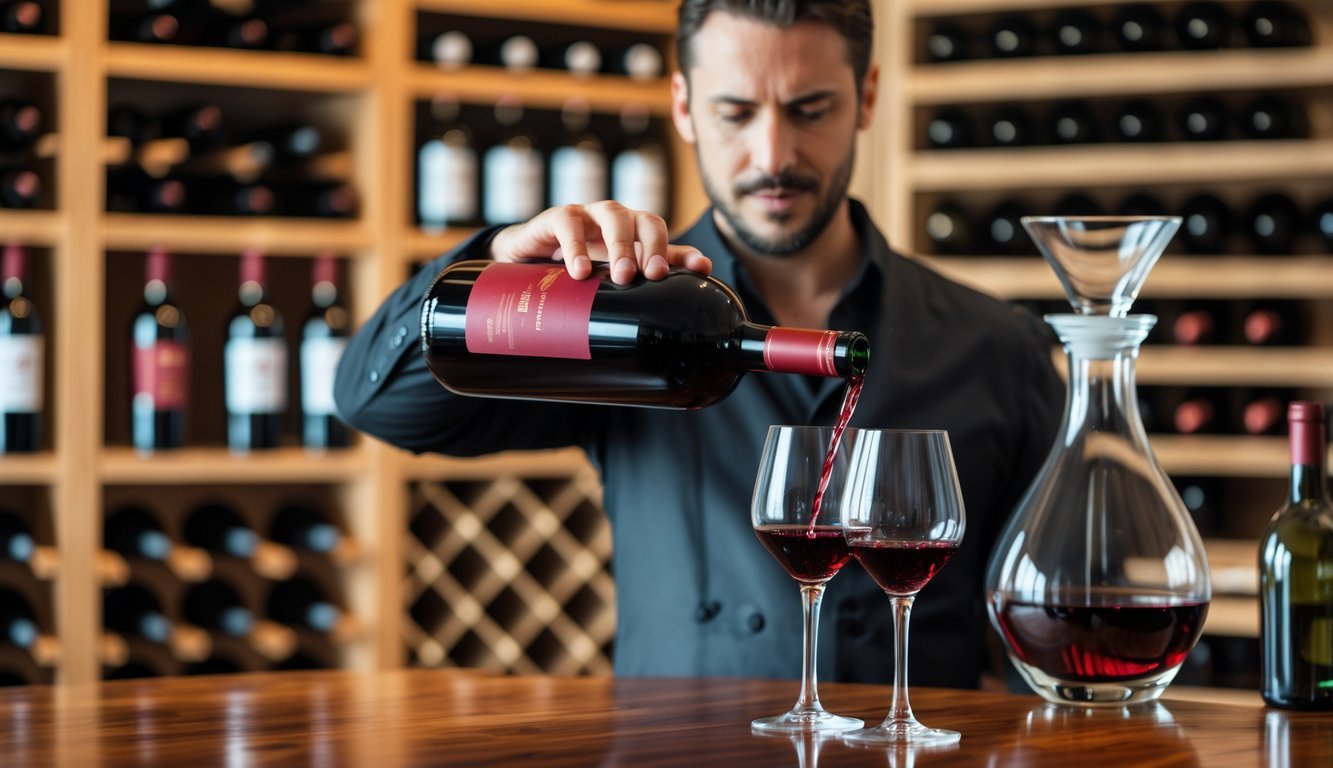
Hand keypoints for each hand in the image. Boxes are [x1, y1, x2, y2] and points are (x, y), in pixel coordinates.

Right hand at [488, 202, 711, 283]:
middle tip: (652, 275)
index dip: (684, 252)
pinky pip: (569, 222)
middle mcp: (618, 219)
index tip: (701, 269)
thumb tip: (690, 287)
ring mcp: (589, 214)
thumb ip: (645, 277)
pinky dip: (576, 246)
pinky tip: (580, 271)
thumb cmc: (577, 264)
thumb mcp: (608, 276)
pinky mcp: (557, 217)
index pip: (667, 239)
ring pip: (614, 215)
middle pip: (646, 220)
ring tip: (621, 276)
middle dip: (653, 247)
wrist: (525, 259)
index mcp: (634, 234)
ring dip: (621, 245)